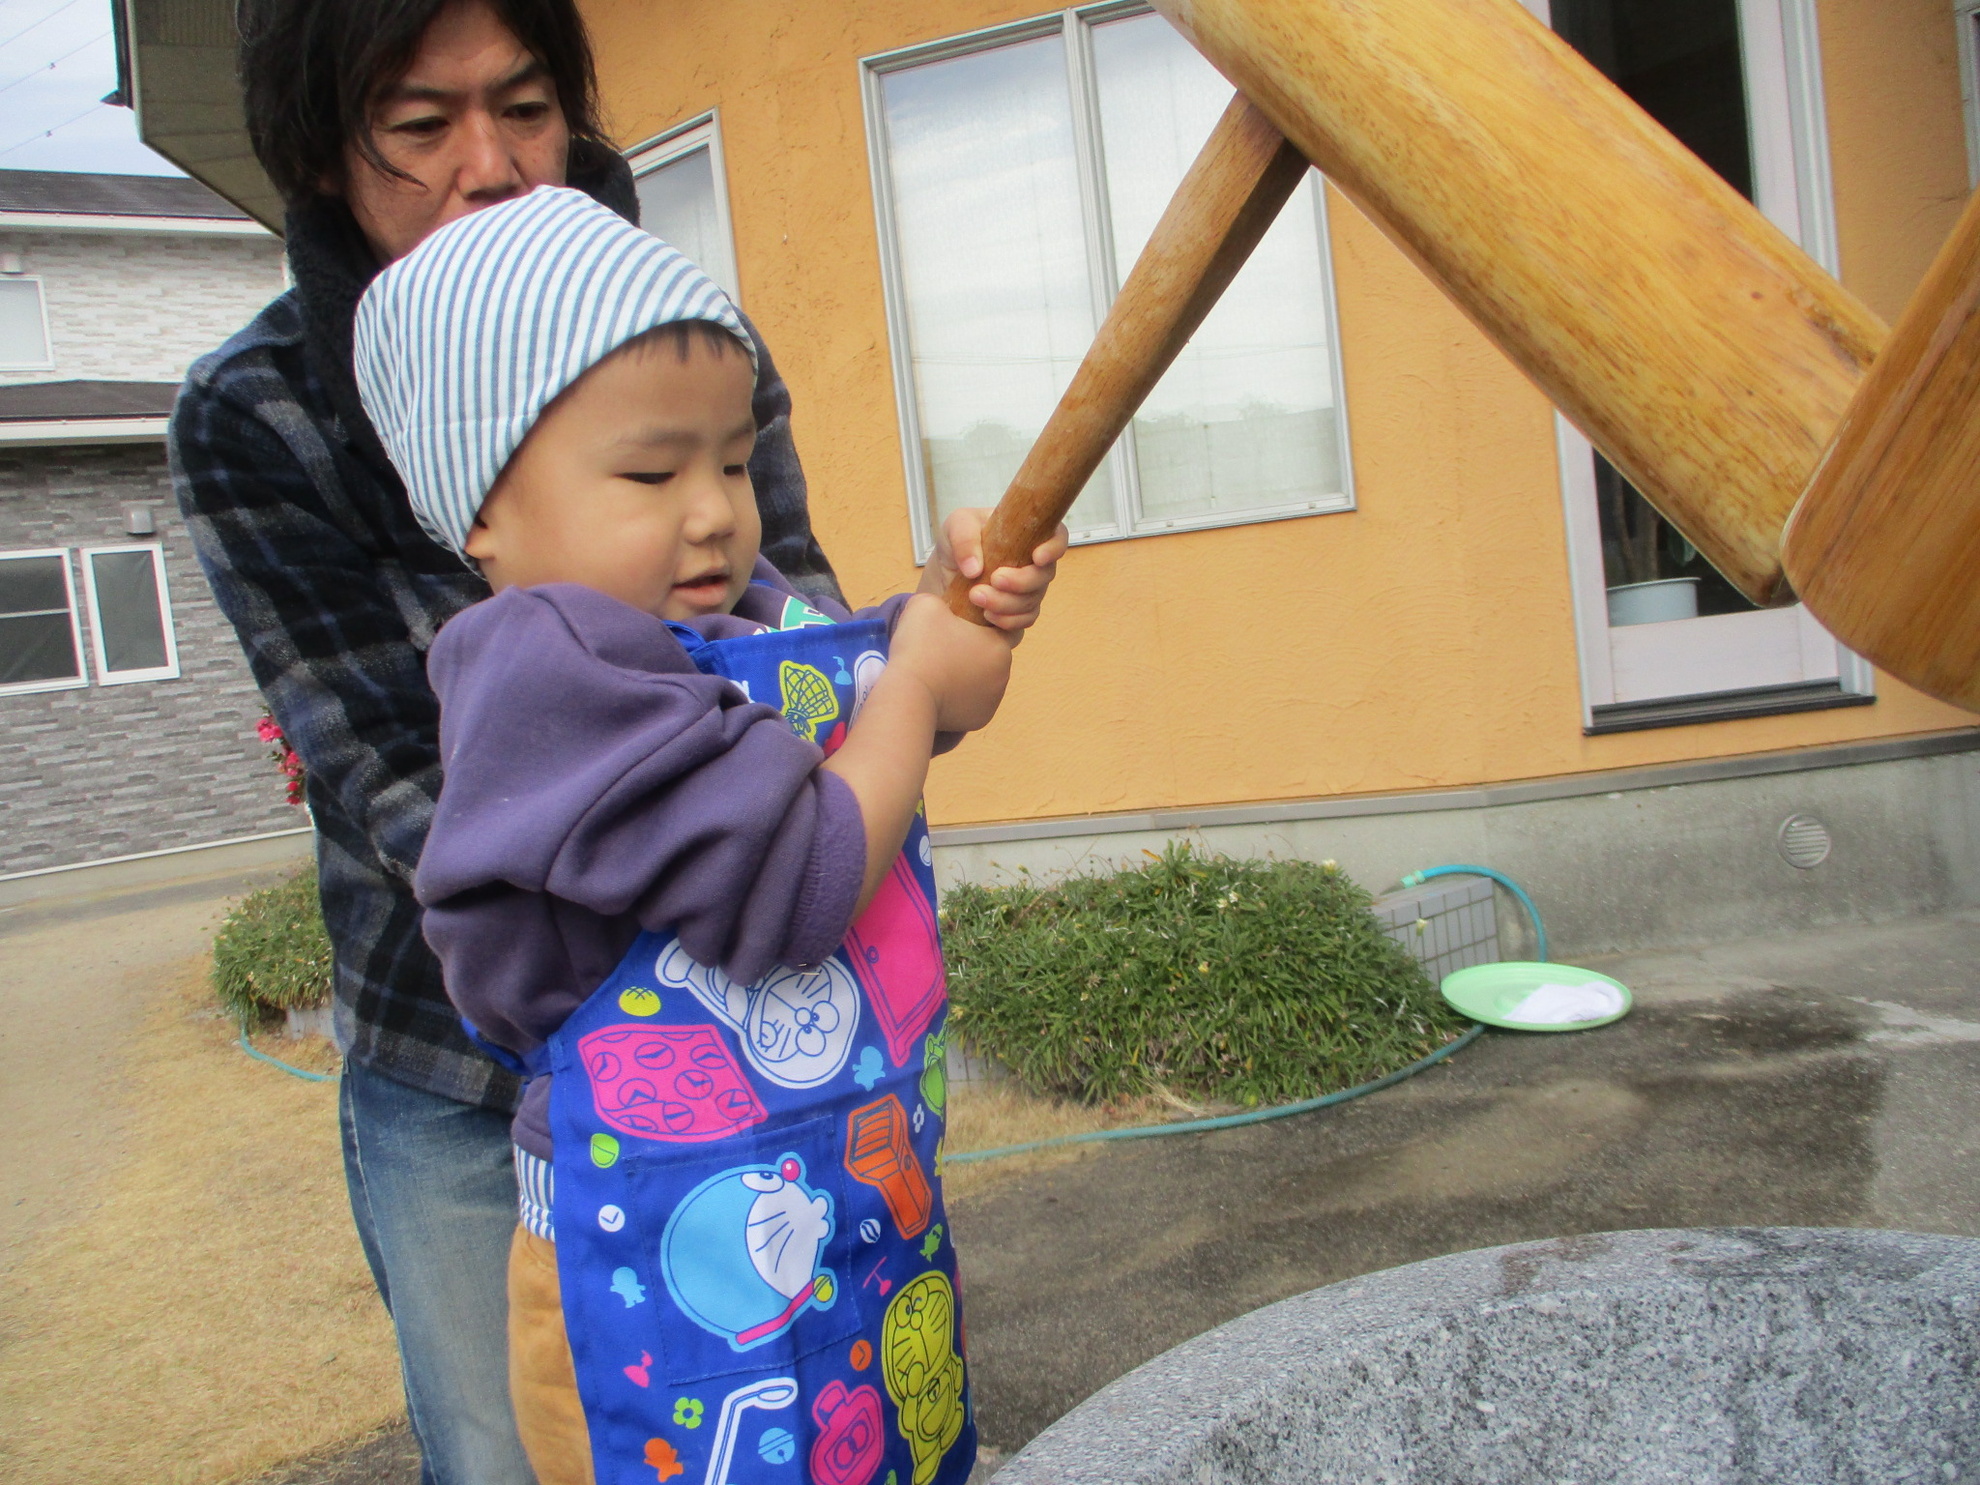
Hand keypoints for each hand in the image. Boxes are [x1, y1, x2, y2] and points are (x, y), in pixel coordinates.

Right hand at [887, 592, 1014, 733]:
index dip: (971, 623)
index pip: (993, 627)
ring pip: (980, 679)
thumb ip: (942, 599)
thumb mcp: (927, 604)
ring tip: (937, 670)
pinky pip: (971, 701)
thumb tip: (942, 606)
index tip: (950, 626)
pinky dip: (958, 696)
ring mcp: (993, 700)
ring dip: (964, 674)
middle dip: (968, 651)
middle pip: (986, 655)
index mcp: (999, 644)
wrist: (907, 694)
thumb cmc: (920, 646)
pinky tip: (939, 690)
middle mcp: (1004, 674)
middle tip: (939, 649)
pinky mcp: (979, 719)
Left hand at [920, 508, 1068, 635]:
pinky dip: (1007, 620)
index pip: (1056, 537)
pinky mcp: (1017, 612)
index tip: (1037, 557)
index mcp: (1026, 535)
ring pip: (1033, 600)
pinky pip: (1024, 621)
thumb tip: (975, 569)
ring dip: (1007, 602)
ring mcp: (1027, 590)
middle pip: (1045, 575)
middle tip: (994, 579)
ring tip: (976, 596)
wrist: (944, 575)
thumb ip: (964, 539)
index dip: (1054, 548)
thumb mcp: (954, 527)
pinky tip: (986, 615)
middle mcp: (1031, 563)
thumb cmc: (955, 543)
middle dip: (1022, 581)